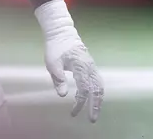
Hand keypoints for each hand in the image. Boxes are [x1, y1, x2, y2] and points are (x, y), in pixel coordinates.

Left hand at [35, 0, 103, 121]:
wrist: (62, 33)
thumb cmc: (55, 48)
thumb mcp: (52, 63)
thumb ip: (58, 79)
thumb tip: (63, 96)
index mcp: (80, 67)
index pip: (83, 89)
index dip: (79, 103)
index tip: (73, 113)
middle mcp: (90, 67)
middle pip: (97, 89)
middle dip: (95, 105)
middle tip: (92, 119)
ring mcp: (92, 66)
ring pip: (100, 86)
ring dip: (98, 100)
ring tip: (94, 112)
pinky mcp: (91, 66)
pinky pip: (98, 81)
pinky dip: (98, 92)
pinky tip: (94, 100)